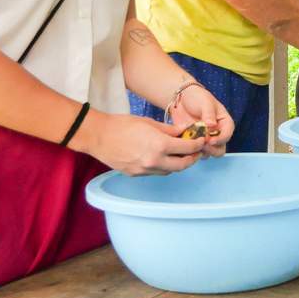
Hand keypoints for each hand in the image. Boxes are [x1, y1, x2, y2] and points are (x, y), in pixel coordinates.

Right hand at [74, 112, 207, 175]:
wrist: (98, 136)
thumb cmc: (122, 125)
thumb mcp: (149, 123)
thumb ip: (170, 130)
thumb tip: (185, 131)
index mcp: (160, 145)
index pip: (188, 148)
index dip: (197, 145)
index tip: (201, 141)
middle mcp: (154, 161)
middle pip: (182, 165)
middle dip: (191, 158)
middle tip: (194, 152)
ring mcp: (144, 170)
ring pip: (169, 171)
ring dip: (177, 164)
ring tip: (178, 154)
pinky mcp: (136, 175)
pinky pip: (155, 172)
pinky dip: (162, 166)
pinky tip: (160, 158)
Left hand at [170, 85, 234, 156]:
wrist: (181, 99)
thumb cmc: (197, 97)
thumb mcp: (205, 102)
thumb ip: (209, 114)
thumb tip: (212, 125)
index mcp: (224, 123)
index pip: (227, 135)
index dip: (220, 140)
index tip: (210, 141)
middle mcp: (217, 134)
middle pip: (220, 149)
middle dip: (211, 149)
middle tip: (201, 144)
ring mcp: (206, 140)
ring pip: (208, 153)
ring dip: (200, 151)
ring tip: (191, 143)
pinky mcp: (194, 143)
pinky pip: (194, 152)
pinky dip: (189, 151)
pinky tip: (183, 144)